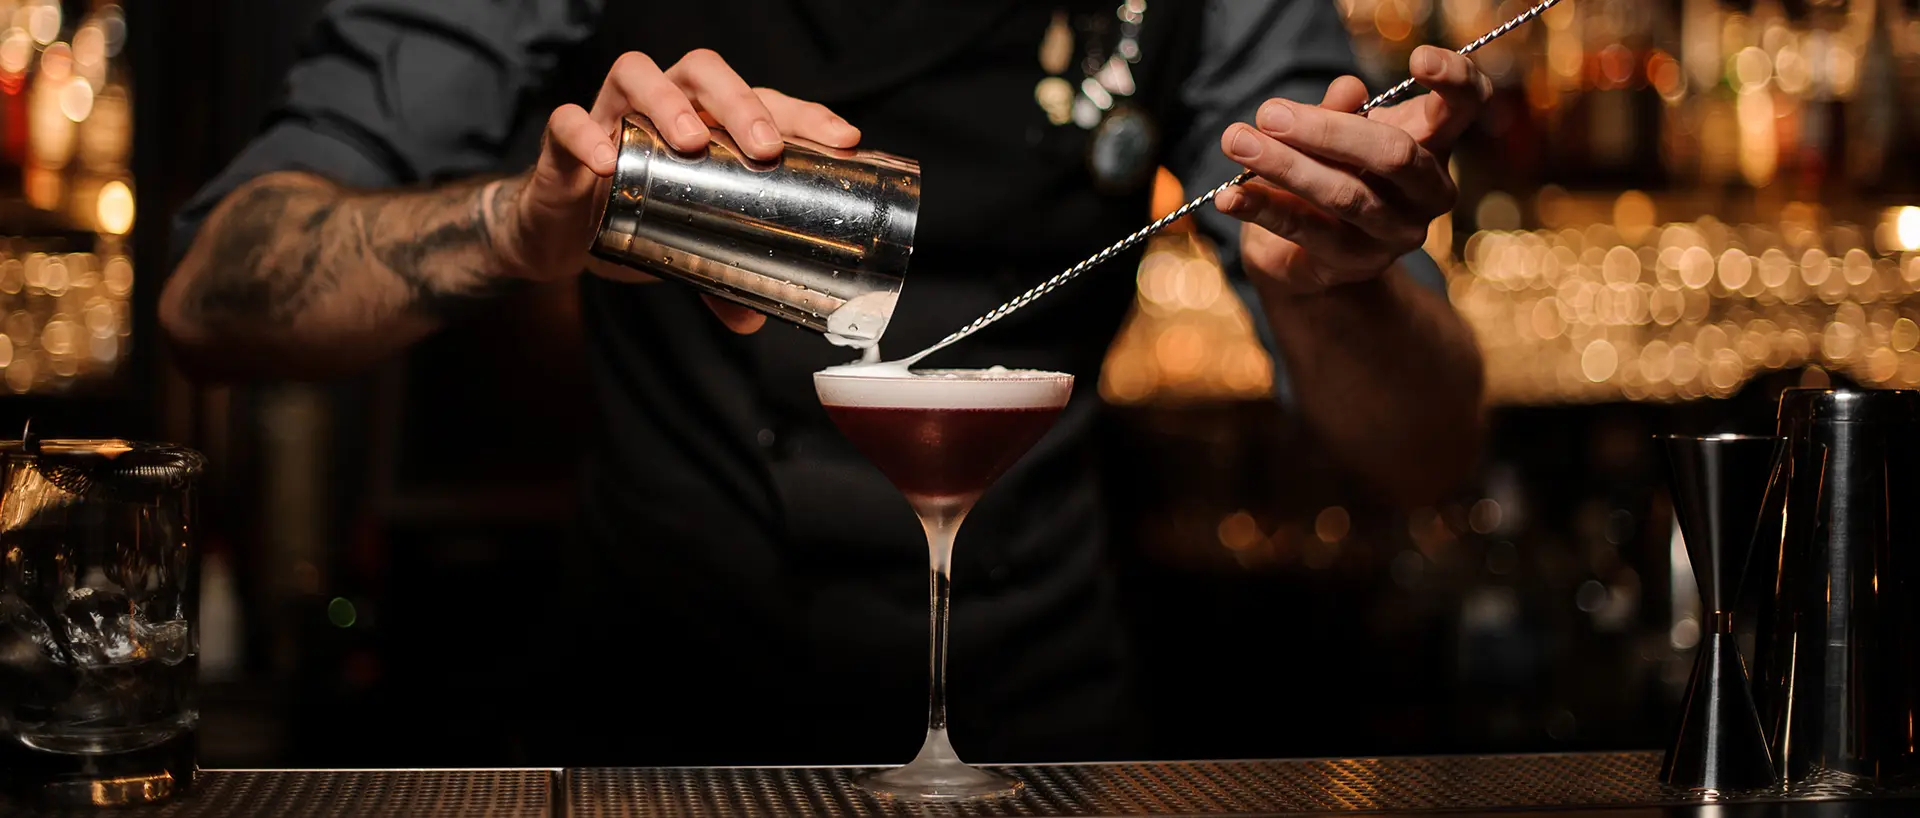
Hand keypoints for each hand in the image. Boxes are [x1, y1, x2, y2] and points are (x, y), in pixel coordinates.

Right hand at [500, 49, 861, 332]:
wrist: (559, 233)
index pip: (762, 99)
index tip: (841, 140)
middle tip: (764, 147)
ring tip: (692, 142)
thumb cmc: (633, 218)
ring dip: (669, 102)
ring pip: (638, 73)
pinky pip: (567, 122)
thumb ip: (717, 277)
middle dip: (740, 102)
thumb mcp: (684, 248)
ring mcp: (611, 113)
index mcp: (706, 121)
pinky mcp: (563, 141)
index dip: (803, 113)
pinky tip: (606, 162)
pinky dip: (586, 135)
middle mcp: (663, 104)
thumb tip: (754, 320)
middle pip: (703, 72)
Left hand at [1217, 45, 1490, 292]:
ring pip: (1344, 194)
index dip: (1454, 77)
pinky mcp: (1353, 263)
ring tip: (1236, 141)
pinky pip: (1304, 231)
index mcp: (1435, 143)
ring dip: (1283, 165)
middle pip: (1395, 154)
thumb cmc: (1330, 171)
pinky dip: (1260, 208)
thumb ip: (1339, 111)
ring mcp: (1396, 233)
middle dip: (1327, 130)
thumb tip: (1347, 90)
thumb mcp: (1334, 133)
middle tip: (1268, 113)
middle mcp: (1428, 192)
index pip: (1466, 104)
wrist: (1307, 252)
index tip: (1418, 58)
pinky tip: (1229, 195)